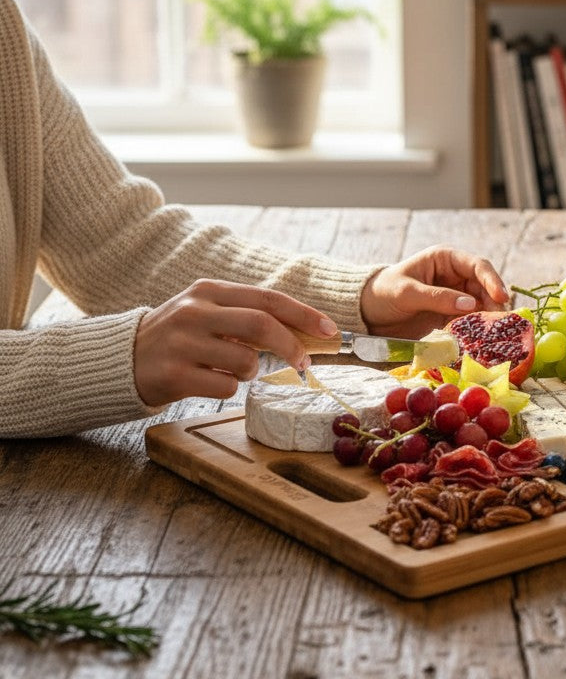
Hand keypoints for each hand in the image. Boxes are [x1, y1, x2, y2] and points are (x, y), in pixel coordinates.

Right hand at [134, 279, 337, 406]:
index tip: (330, 331)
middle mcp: (194, 312)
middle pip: (261, 325)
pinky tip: (208, 381)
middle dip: (292, 346)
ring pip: (246, 361)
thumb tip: (306, 331)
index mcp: (208, 290)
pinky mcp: (173, 374)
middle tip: (305, 363)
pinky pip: (225, 387)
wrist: (121, 358)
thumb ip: (248, 316)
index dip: (303, 315)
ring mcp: (182, 343)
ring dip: (252, 371)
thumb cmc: (180, 336)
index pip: (267, 299)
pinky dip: (228, 388)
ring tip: (231, 369)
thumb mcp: (208, 312)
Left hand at [360, 245, 508, 337]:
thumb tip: (470, 304)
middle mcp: (455, 276)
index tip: (501, 297)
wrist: (367, 313)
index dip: (492, 280)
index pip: (477, 265)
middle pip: (484, 288)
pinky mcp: (450, 316)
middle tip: (501, 323)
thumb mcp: (407, 292)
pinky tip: (480, 342)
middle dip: (493, 304)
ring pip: (481, 307)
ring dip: (487, 320)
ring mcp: (455, 297)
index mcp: (445, 259)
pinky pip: (470, 322)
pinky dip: (476, 332)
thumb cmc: (383, 293)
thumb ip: (437, 297)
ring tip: (493, 336)